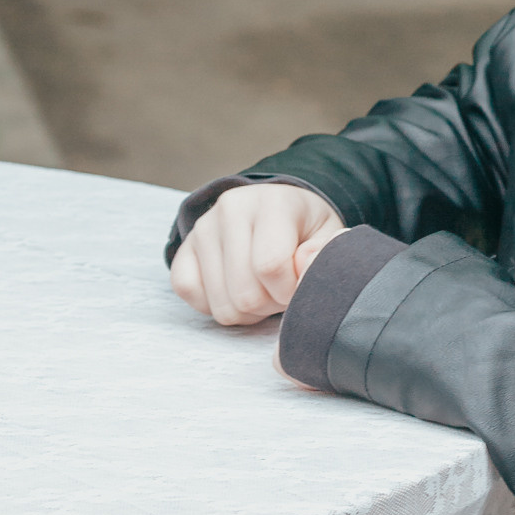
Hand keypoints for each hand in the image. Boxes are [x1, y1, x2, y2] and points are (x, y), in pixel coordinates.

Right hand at [169, 184, 345, 326]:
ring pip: (221, 305)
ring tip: (261, 288)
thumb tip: (303, 267)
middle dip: (270, 305)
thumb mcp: (330, 236)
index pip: (271, 267)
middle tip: (280, 289)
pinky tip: (234, 289)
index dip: (290, 291)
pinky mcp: (185, 247)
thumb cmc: (306, 230)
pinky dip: (213, 304)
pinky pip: (187, 291)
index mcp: (272, 202)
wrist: (276, 210)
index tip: (299, 283)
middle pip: (244, 295)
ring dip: (247, 311)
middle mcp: (230, 209)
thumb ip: (326, 255)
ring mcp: (202, 228)